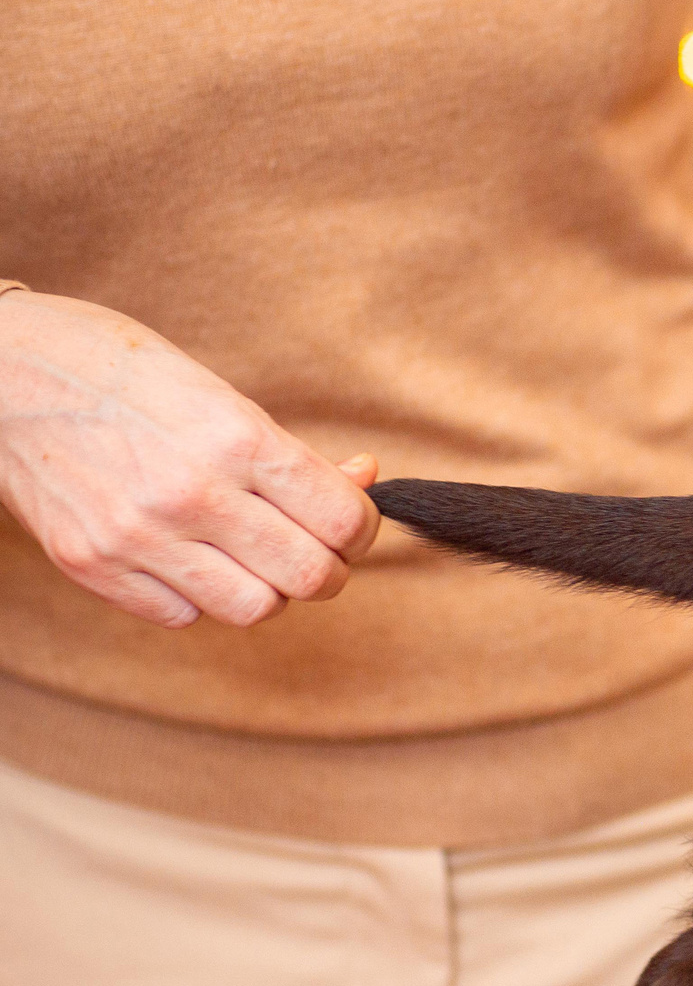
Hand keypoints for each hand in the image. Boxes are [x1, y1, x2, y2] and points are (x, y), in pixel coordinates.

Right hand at [0, 290, 379, 628]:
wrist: (1, 371)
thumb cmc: (119, 369)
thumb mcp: (219, 394)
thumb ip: (291, 454)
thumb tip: (364, 480)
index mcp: (234, 439)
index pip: (344, 520)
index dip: (362, 530)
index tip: (350, 522)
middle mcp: (189, 494)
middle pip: (310, 577)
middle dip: (328, 569)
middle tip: (315, 551)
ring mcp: (136, 536)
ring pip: (253, 608)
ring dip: (268, 589)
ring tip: (252, 556)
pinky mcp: (92, 566)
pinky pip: (183, 615)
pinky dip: (202, 596)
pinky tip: (192, 557)